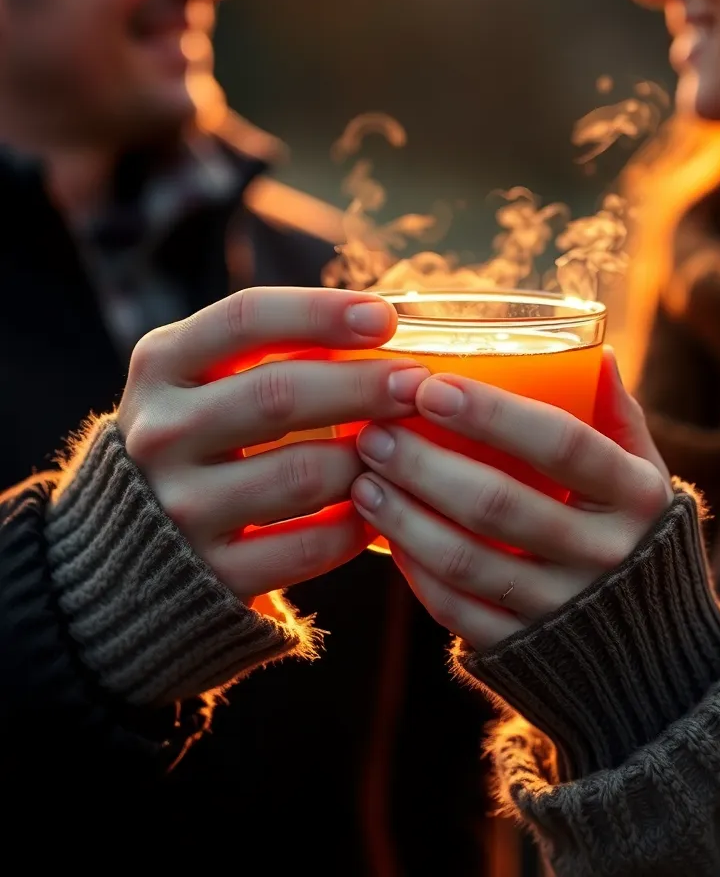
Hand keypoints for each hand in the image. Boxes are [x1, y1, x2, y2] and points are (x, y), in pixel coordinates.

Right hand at [117, 287, 427, 598]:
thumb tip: (386, 321)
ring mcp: (179, 509)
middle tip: (420, 384)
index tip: (386, 317)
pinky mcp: (210, 574)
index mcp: (161, 364)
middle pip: (280, 395)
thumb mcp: (206, 377)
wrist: (132, 546)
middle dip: (365, 385)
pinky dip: (358, 523)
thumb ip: (273, 347)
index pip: (246, 318)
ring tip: (408, 446)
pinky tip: (381, 504)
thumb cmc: (202, 435)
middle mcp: (160, 433)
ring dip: (370, 458)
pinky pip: (308, 547)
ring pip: (303, 474)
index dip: (322, 312)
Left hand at [350, 347, 671, 649]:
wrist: (653, 657)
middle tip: (375, 432)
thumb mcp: (644, 475)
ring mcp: (564, 611)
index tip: (432, 386)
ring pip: (466, 561)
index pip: (562, 443)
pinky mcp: (527, 656)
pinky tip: (385, 534)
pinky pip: (456, 610)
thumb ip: (615, 416)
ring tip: (363, 479)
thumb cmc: (632, 535)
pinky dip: (414, 569)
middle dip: (424, 463)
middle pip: (499, 503)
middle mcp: (607, 557)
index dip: (493, 414)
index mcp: (638, 497)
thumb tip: (592, 350)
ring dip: (404, 516)